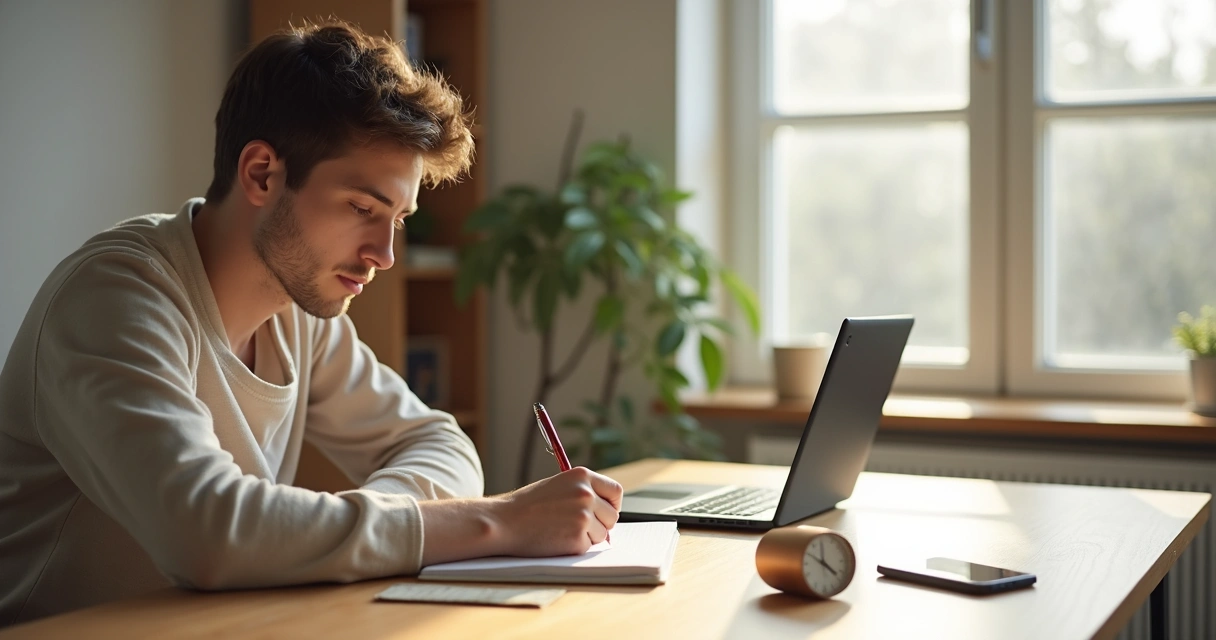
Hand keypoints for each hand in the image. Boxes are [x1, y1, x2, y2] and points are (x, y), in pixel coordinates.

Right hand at [490, 467, 622, 556]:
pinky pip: (588, 547)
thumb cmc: (527, 505)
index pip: (615, 491)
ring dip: (587, 537)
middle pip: (612, 516)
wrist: (504, 521)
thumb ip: (582, 492)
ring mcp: (583, 516)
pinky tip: (556, 539)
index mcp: (581, 476)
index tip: (605, 512)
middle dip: (600, 524)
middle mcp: (586, 494)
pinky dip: (575, 547)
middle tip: (578, 526)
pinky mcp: (578, 538)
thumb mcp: (557, 486)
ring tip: (561, 530)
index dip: (611, 505)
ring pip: (602, 534)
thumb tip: (605, 512)